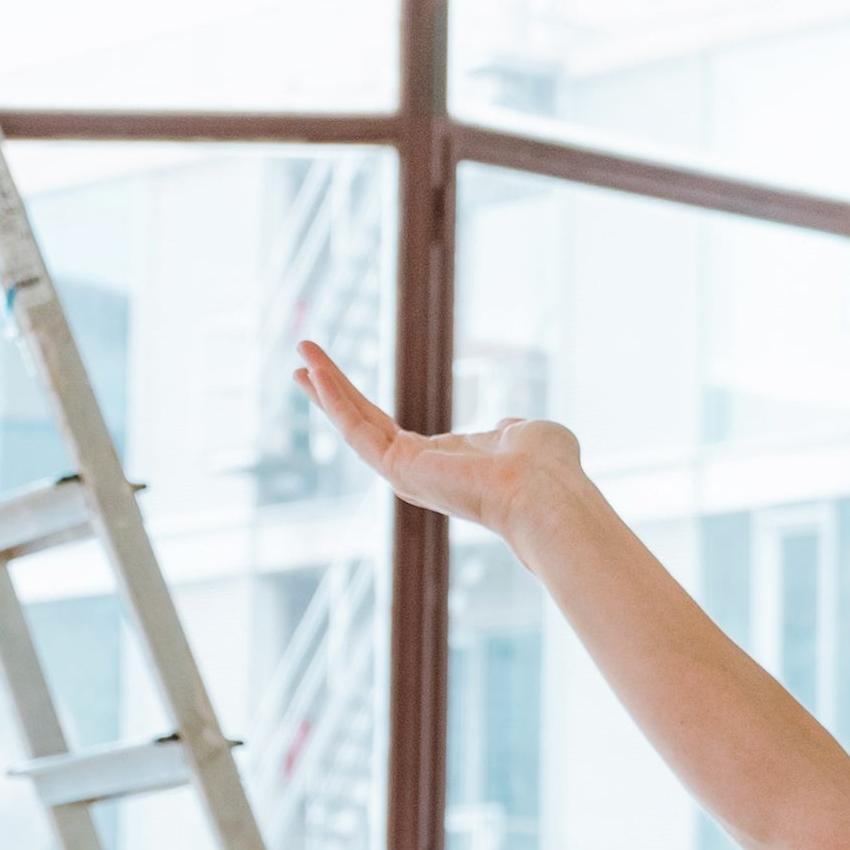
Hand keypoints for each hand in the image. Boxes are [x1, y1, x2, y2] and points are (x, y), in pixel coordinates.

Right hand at [297, 344, 581, 531]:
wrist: (547, 495)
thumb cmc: (549, 471)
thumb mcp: (527, 435)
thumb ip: (511, 431)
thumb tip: (510, 428)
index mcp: (444, 464)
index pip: (389, 431)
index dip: (362, 405)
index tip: (338, 383)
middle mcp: (418, 473)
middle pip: (362, 425)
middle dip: (332, 393)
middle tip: (302, 362)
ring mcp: (405, 473)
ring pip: (353, 425)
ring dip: (326, 388)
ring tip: (300, 354)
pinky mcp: (399, 468)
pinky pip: (357, 429)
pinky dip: (335, 399)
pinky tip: (316, 371)